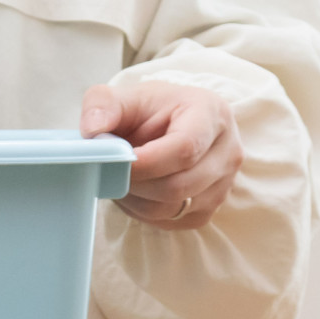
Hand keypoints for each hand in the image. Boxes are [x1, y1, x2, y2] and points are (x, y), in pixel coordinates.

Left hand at [79, 81, 243, 229]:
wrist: (165, 126)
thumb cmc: (146, 111)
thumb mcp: (122, 97)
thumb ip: (102, 105)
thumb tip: (92, 130)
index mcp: (211, 113)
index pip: (184, 148)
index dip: (144, 164)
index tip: (113, 163)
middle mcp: (227, 150)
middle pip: (178, 186)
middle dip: (135, 184)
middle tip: (111, 172)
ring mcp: (224, 182)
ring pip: (172, 208)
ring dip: (136, 200)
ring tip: (122, 179)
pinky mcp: (209, 208)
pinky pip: (172, 221)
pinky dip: (144, 212)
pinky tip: (137, 192)